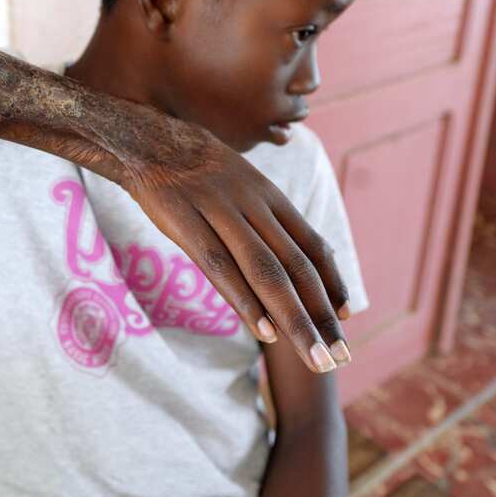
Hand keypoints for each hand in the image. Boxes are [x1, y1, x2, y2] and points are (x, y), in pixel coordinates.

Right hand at [119, 122, 351, 373]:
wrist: (148, 139)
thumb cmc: (196, 171)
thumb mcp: (241, 185)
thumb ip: (265, 220)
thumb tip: (292, 257)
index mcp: (270, 198)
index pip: (313, 246)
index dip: (332, 283)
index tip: (347, 318)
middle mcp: (253, 205)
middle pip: (297, 267)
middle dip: (322, 315)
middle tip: (341, 355)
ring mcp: (220, 213)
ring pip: (267, 272)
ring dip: (295, 319)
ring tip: (314, 357)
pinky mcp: (185, 222)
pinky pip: (219, 266)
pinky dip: (244, 300)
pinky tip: (265, 332)